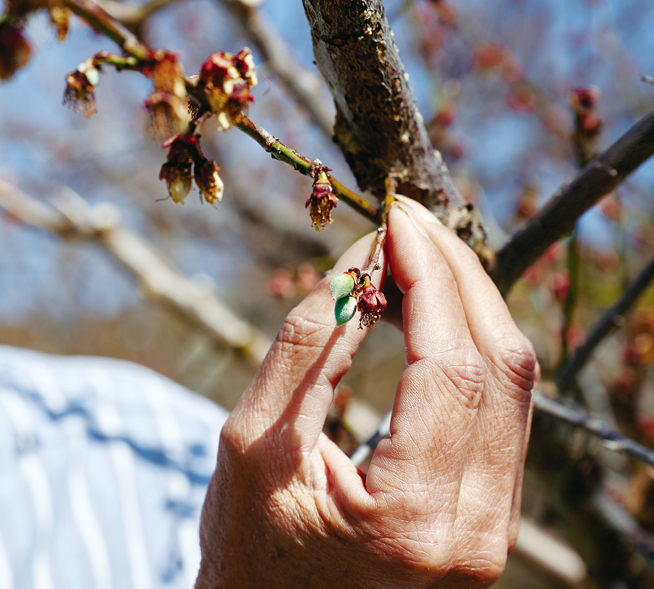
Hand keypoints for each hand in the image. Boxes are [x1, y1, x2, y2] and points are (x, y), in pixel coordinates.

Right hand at [196, 197, 537, 587]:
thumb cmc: (246, 542)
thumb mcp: (254, 440)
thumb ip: (309, 345)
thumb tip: (362, 259)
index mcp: (412, 522)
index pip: (453, 369)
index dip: (429, 279)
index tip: (394, 218)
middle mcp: (476, 533)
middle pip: (503, 369)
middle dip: (456, 277)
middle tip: (406, 221)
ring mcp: (493, 529)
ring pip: (514, 385)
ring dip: (466, 304)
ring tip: (407, 258)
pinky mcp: (490, 514)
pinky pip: (500, 410)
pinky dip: (466, 346)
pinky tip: (423, 310)